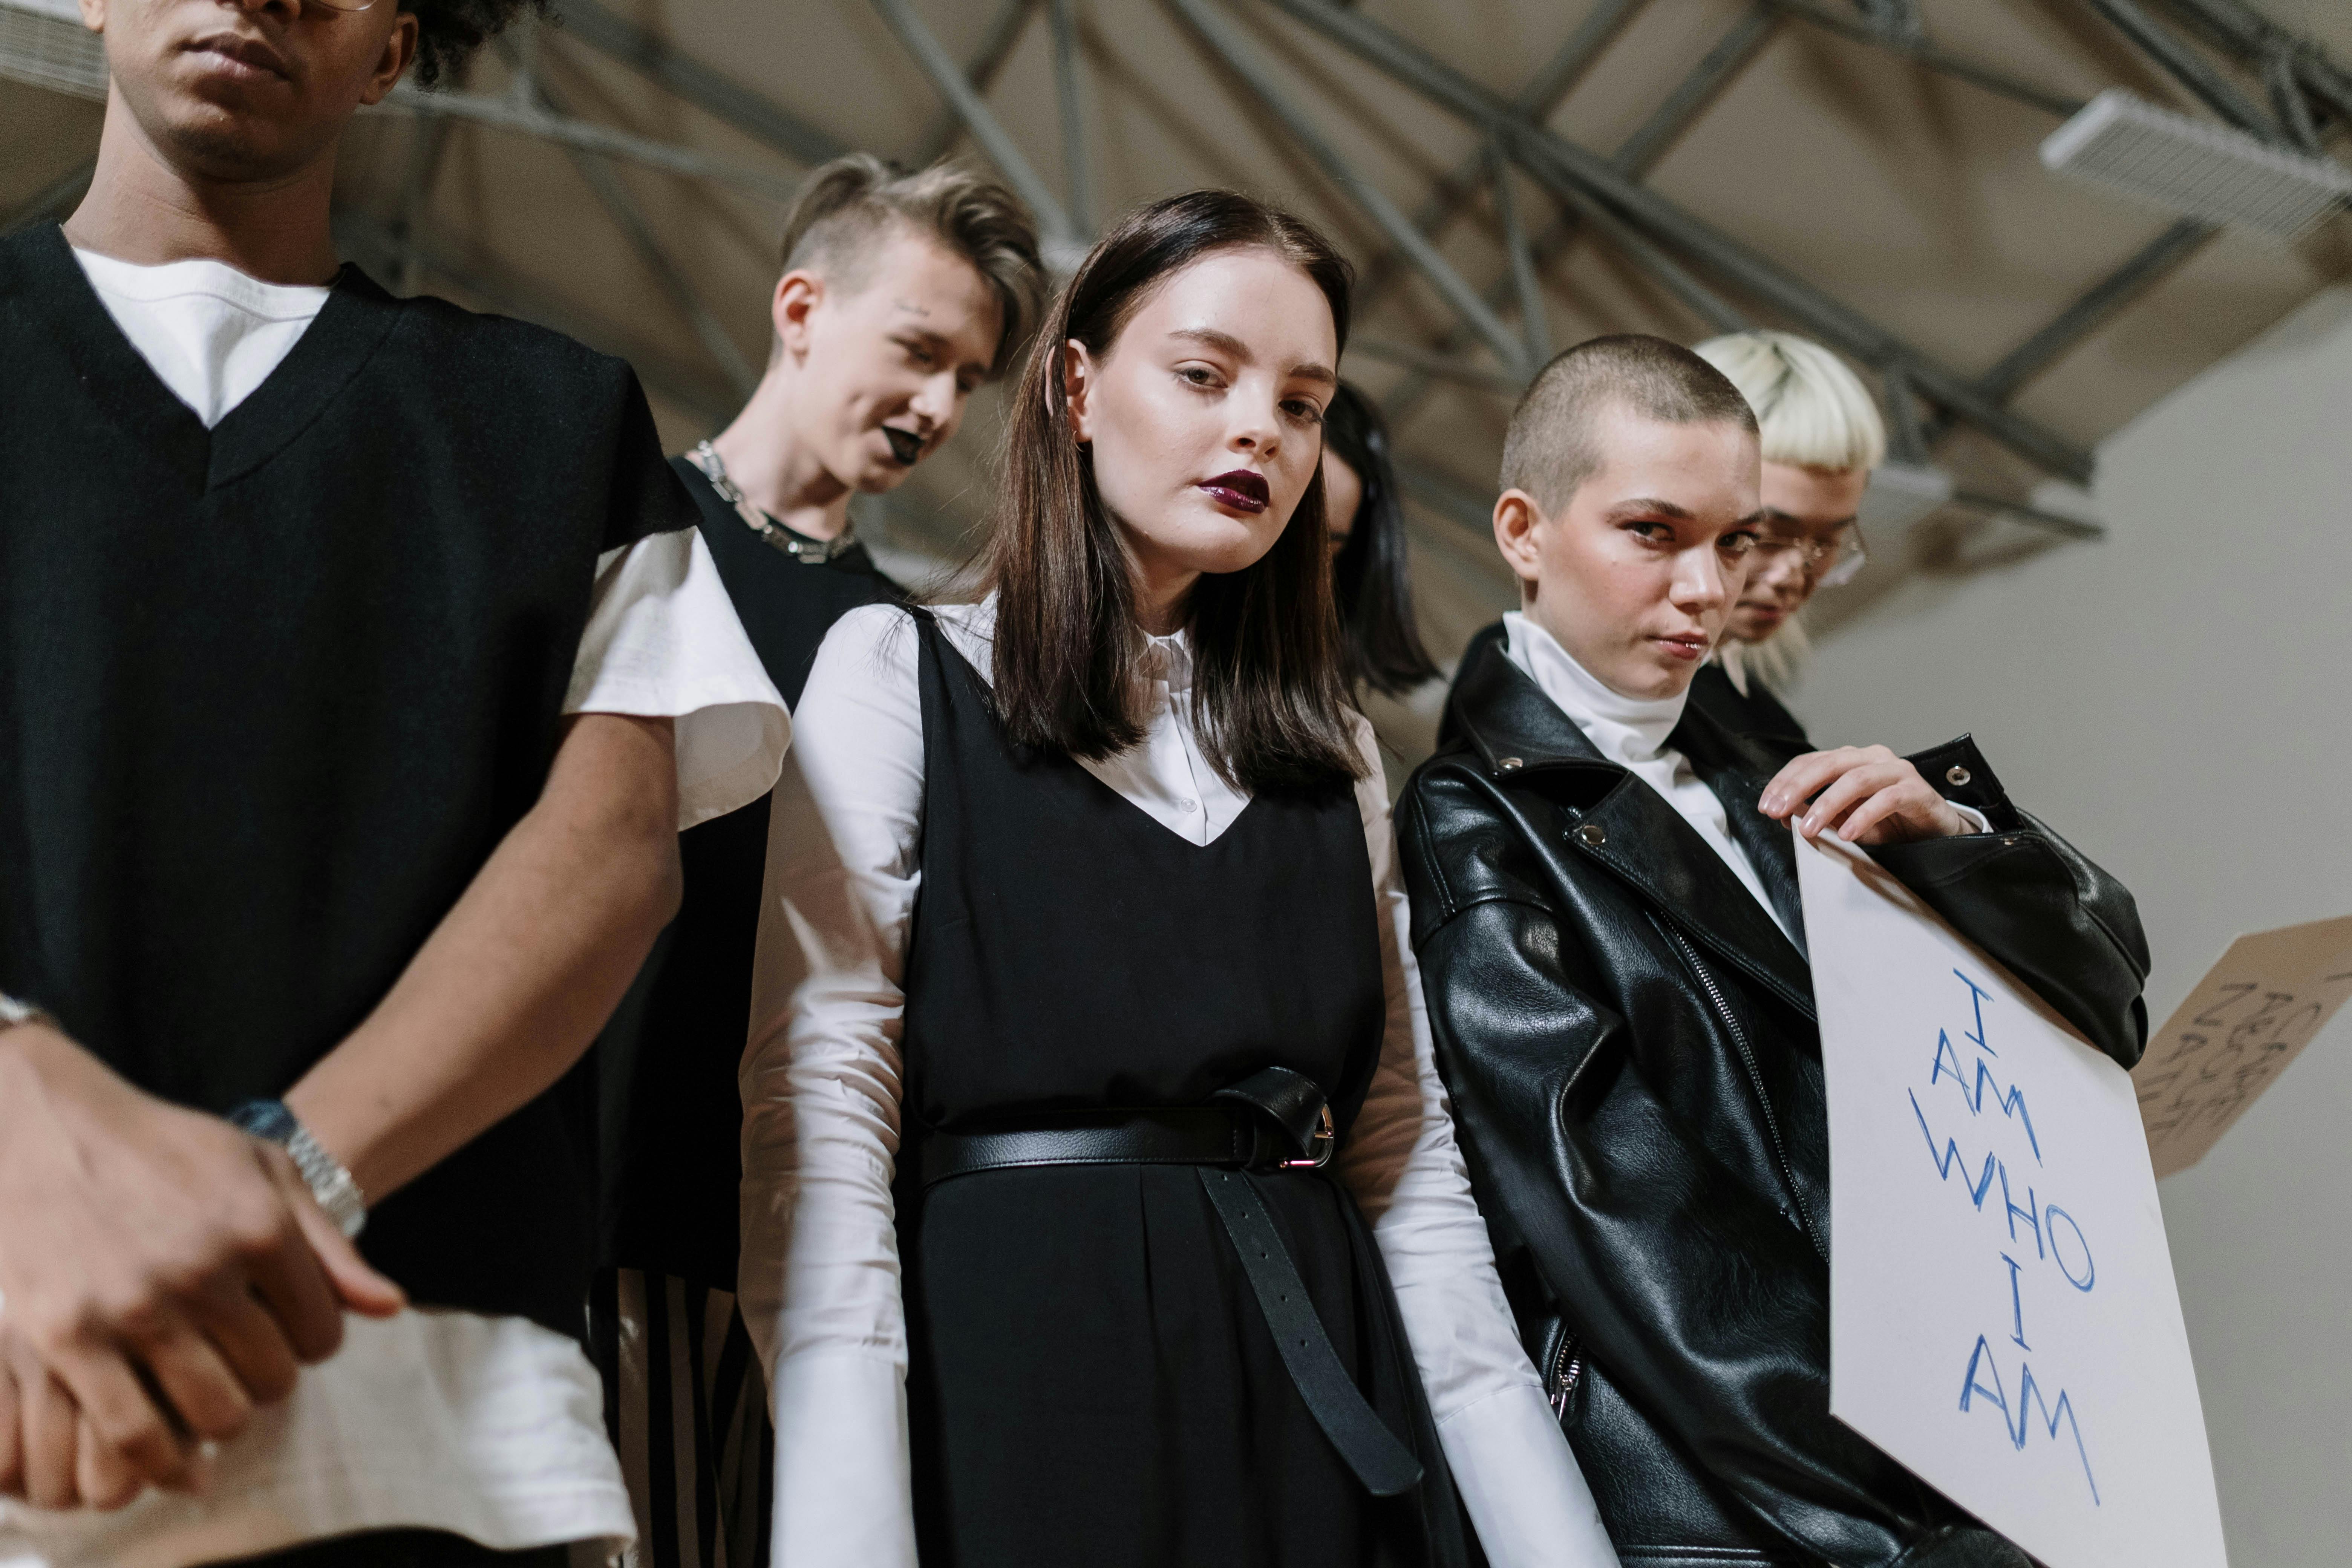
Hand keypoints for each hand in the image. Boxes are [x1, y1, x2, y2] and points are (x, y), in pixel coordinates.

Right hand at [0, 1022, 403, 1503]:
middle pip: (271, 1380)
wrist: (43, 1130)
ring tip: (206, 1399)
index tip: (284, 1333)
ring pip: (213, 1417)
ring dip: (218, 1422)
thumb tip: (391, 1308)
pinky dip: (161, 1461)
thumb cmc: (164, 1149)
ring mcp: (133, 1308)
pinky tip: (167, 1455)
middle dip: (265, 1382)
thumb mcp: (262, 1170)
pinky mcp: (67, 1339)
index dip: (309, 1343)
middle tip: (240, 1365)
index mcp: (259, 1226)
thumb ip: (329, 1245)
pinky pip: (135, 1435)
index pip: (322, 1334)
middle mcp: (203, 1269)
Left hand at [1759, 745, 1968, 846]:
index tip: (1765, 805)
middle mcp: (1872, 758)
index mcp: (1850, 760)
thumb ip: (1816, 811)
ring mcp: (1896, 771)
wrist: (1934, 832)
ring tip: (1808, 829)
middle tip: (1776, 811)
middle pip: (1828, 764)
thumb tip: (1782, 811)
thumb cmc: (1888, 822)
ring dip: (1826, 805)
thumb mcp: (1844, 818)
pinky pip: (1887, 799)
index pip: (1810, 762)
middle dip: (1797, 788)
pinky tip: (1848, 834)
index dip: (1784, 781)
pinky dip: (1864, 817)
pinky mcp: (1917, 790)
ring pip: (1855, 779)